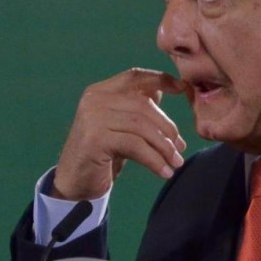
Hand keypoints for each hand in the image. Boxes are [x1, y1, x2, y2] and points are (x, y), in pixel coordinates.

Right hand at [52, 68, 187, 200]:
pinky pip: (135, 146)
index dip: (162, 79)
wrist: (76, 183)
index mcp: (101, 92)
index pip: (135, 77)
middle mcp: (94, 100)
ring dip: (164, 147)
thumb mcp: (123, 127)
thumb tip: (172, 89)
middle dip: (167, 128)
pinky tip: (164, 172)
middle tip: (180, 148)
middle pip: (144, 106)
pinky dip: (154, 160)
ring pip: (142, 127)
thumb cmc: (103, 155)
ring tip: (175, 163)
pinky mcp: (95, 139)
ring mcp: (92, 118)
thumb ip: (140, 108)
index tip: (184, 88)